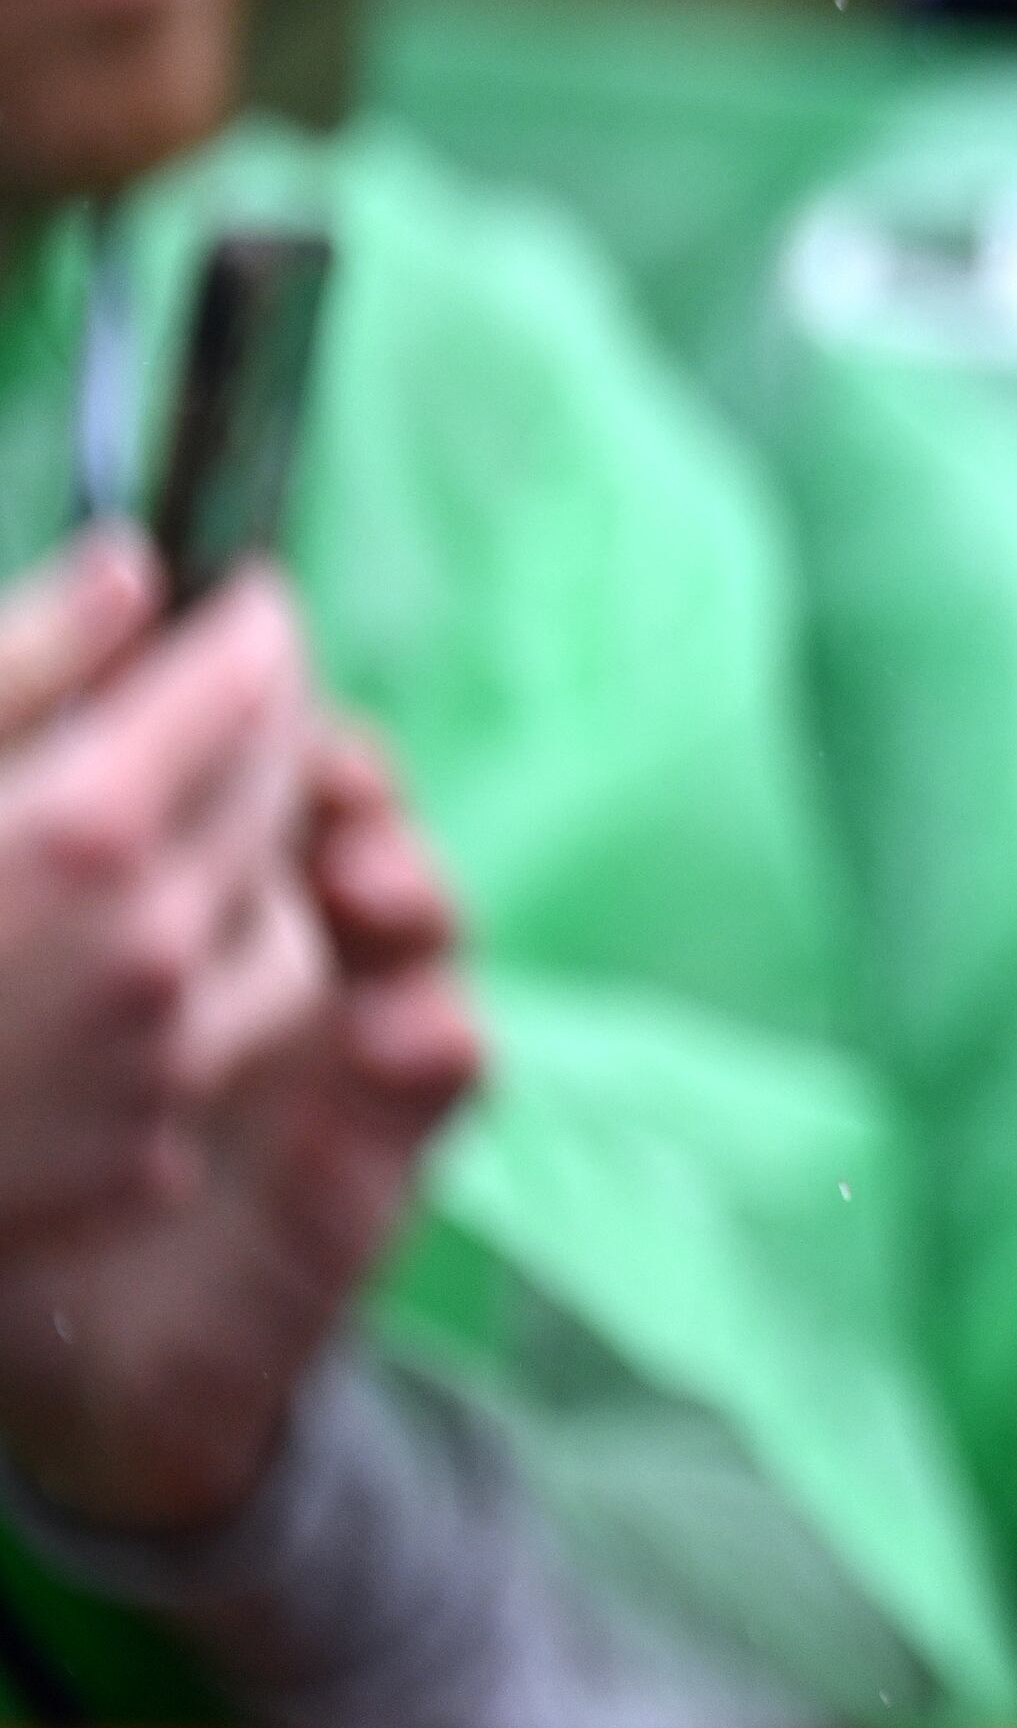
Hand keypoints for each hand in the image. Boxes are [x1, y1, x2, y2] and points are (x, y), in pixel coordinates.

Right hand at [0, 538, 328, 1246]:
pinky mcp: (136, 1161)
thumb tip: (135, 566)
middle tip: (221, 700)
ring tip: (168, 844)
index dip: (248, 629)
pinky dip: (186, 998)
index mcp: (85, 831)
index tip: (240, 607)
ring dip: (244, 875)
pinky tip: (103, 978)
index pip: (248, 684)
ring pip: (279, 930)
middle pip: (277, 797)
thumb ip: (25, 659)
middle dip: (259, 732)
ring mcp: (151, 1067)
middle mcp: (148, 950)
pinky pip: (214, 1047)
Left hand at [0, 676, 479, 1535]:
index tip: (257, 644)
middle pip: (340, 801)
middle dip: (334, 777)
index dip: (266, 687)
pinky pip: (447, 1050)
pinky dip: (429, 1022)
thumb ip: (30, 708)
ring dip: (403, 878)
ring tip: (366, 884)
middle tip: (310, 781)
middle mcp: (253, 930)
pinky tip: (383, 1023)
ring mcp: (327, 1028)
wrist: (40, 1358)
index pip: (248, 731)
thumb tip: (138, 564)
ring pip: (410, 906)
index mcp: (161, 863)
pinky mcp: (378, 1136)